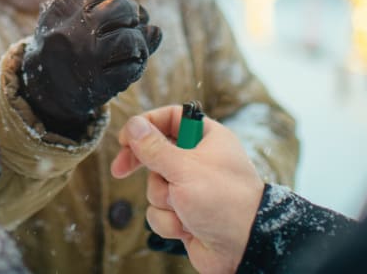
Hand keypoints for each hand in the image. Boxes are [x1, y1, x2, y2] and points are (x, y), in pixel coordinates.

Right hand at [21, 0, 161, 137]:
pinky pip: (132, 67)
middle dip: (133, 17)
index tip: (119, 12)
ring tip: (133, 49)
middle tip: (129, 28)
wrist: (43, 86)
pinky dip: (137, 65)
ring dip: (139, 43)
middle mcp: (73, 29)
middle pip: (122, 8)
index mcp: (63, 8)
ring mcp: (85, 56)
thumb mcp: (75, 20)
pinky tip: (129, 66)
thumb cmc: (67, 46)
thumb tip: (154, 28)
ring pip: (130, 38)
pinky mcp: (97, 81)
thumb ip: (110, 12)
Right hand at [110, 106, 263, 273]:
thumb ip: (154, 147)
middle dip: (142, 166)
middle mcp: (199, 160)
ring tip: (183, 206)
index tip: (125, 137)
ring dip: (163, 199)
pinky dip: (169, 220)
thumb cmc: (225, 201)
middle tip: (120, 169)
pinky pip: (159, 211)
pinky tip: (186, 226)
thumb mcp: (185, 168)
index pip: (171, 118)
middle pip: (156, 152)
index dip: (146, 125)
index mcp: (207, 138)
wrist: (245, 248)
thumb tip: (134, 125)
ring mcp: (191, 188)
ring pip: (154, 185)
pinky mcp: (185, 212)